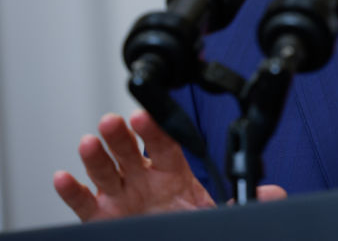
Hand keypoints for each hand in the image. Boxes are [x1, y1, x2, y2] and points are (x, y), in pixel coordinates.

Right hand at [53, 110, 285, 221]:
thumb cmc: (190, 222)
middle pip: (130, 151)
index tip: (146, 116)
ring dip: (95, 156)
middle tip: (113, 120)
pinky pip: (83, 203)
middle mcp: (144, 179)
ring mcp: (121, 196)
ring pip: (105, 171)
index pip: (165, 144)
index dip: (155, 130)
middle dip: (120, 136)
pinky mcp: (101, 218)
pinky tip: (63, 177)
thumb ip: (243, 200)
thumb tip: (273, 193)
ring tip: (89, 141)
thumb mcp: (217, 211)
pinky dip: (71, 191)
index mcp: (173, 171)